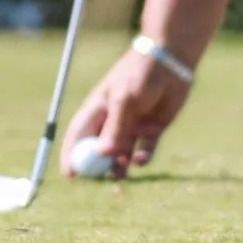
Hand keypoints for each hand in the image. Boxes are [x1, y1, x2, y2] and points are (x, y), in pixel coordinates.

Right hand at [60, 46, 191, 177]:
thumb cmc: (142, 73)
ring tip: (122, 170)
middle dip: (97, 167)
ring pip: (121, 154)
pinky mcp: (152, 129)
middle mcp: (114, 119)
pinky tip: (141, 158)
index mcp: (99, 108)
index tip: (70, 174)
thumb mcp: (125, 99)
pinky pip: (143, 151)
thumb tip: (101, 154)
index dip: (72, 154)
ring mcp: (133, 126)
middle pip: (99, 149)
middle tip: (99, 182)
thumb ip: (115, 127)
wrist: (172, 61)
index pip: (79, 134)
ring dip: (120, 166)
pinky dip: (141, 159)